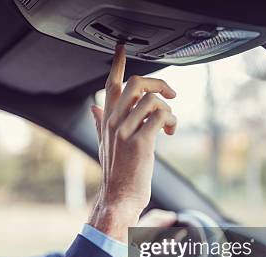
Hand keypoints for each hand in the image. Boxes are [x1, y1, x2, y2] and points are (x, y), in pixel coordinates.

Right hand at [88, 45, 177, 241]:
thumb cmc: (116, 173)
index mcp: (107, 120)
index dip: (117, 64)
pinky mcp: (141, 142)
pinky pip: (161, 116)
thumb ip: (99, 123)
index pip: (110, 84)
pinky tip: (169, 132)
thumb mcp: (103, 144)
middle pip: (136, 83)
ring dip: (168, 109)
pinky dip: (171, 121)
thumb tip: (94, 107)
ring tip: (168, 125)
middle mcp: (114, 122)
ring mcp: (126, 131)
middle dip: (159, 83)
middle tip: (170, 93)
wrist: (119, 197)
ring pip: (152, 99)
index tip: (122, 48)